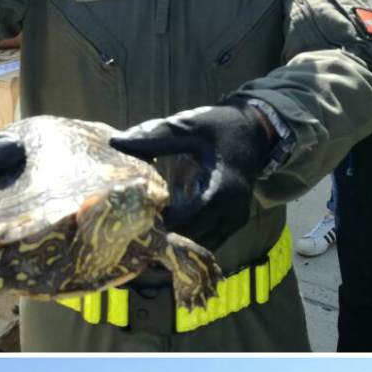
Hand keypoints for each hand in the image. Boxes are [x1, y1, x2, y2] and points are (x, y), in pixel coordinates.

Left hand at [110, 101, 272, 249]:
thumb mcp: (190, 126)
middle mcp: (232, 212)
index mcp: (222, 190)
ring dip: (175, 240)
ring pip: (200, 246)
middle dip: (164, 237)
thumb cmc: (221, 127)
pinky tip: (167, 223)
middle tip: (133, 229)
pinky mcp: (233, 224)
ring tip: (148, 228)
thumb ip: (156, 136)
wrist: (255, 133)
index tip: (133, 217)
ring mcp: (235, 221)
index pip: (187, 222)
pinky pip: (207, 240)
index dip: (159, 224)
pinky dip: (187, 236)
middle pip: (193, 240)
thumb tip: (116, 142)